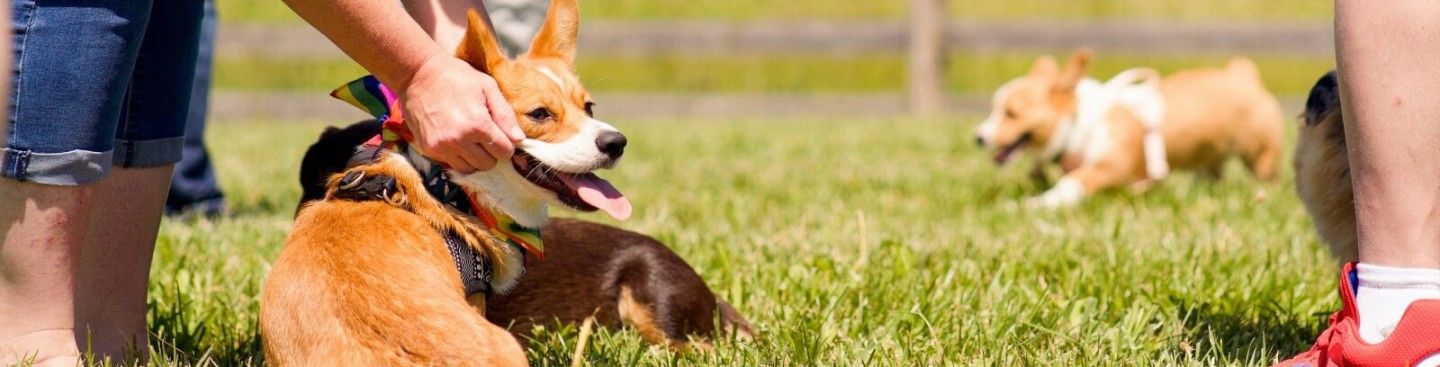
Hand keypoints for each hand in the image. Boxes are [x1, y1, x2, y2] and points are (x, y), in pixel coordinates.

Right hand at [399, 55, 523, 172]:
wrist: (417, 74)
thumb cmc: (456, 77)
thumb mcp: (487, 87)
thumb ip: (505, 115)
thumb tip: (519, 139)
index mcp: (478, 124)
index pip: (504, 151)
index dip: (506, 144)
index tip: (500, 134)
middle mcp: (459, 140)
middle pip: (488, 164)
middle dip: (491, 152)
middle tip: (485, 136)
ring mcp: (442, 147)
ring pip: (470, 169)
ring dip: (475, 158)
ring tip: (471, 140)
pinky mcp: (428, 149)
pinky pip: (451, 165)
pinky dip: (458, 157)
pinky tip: (457, 140)